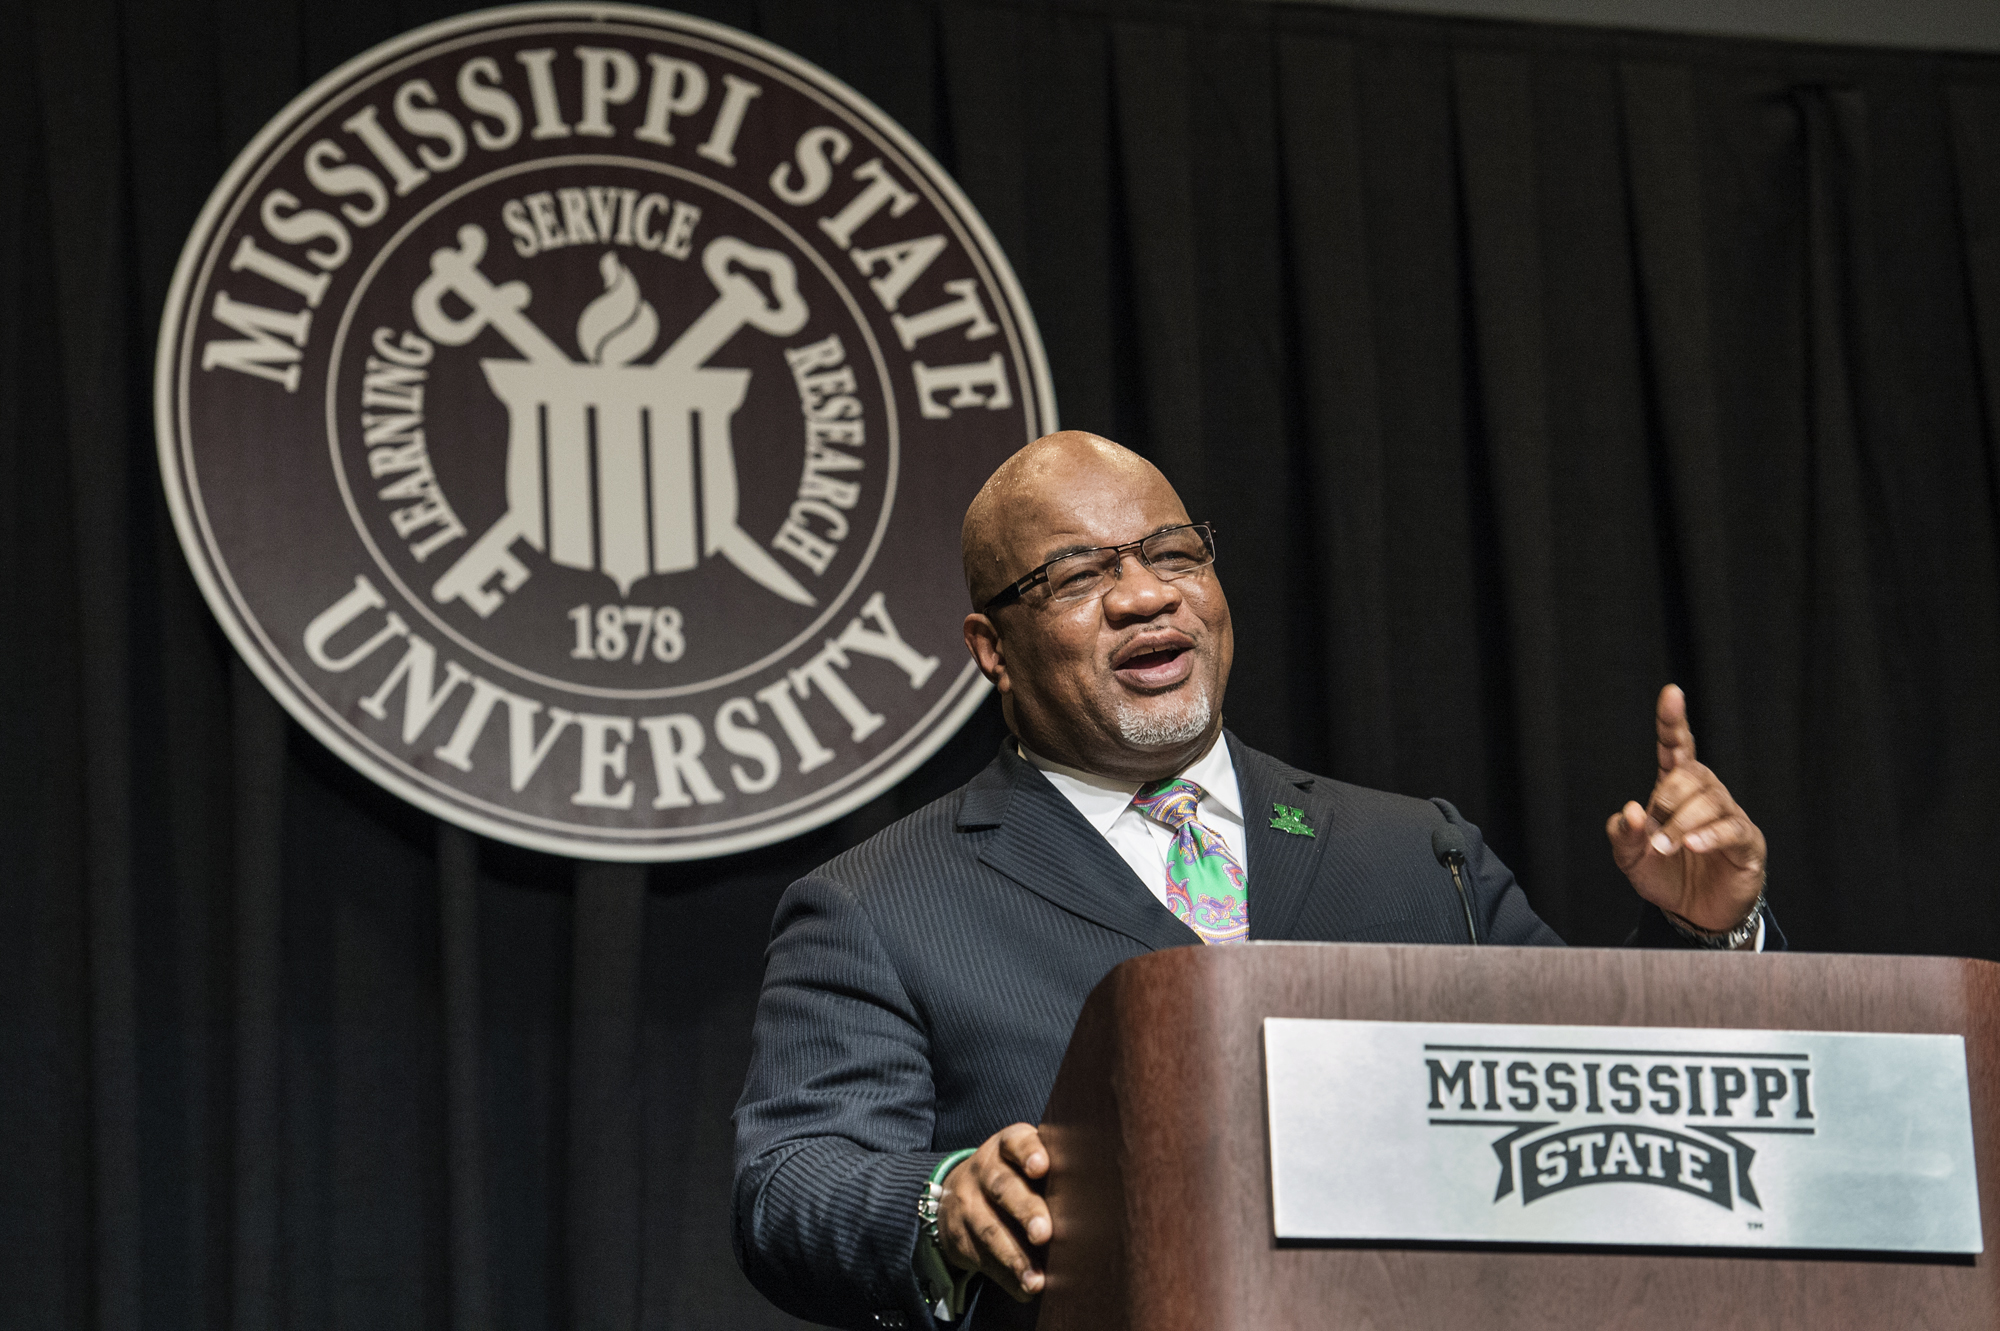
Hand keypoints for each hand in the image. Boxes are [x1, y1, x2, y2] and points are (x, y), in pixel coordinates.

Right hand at [936, 1122, 1050, 1301]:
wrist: (956, 1194)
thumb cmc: (1015, 1176)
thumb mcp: (1024, 1160)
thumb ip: (1055, 1167)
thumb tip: (1103, 1197)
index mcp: (1007, 1146)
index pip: (1016, 1143)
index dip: (1028, 1152)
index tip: (1042, 1167)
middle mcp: (985, 1171)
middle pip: (1004, 1188)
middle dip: (1025, 1210)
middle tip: (1044, 1233)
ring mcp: (968, 1203)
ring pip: (990, 1229)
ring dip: (1015, 1257)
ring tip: (1036, 1280)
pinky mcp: (959, 1237)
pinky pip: (982, 1258)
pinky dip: (1006, 1277)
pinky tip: (1025, 1289)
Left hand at [1606, 684, 1766, 935]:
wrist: (1692, 914)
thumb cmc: (1664, 875)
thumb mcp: (1630, 857)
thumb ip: (1623, 834)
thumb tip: (1631, 811)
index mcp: (1675, 790)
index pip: (1676, 747)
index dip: (1673, 721)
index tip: (1671, 694)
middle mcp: (1705, 796)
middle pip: (1694, 773)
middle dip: (1668, 797)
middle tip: (1653, 832)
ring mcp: (1729, 816)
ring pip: (1711, 801)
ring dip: (1682, 824)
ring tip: (1666, 848)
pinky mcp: (1746, 842)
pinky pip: (1731, 829)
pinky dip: (1709, 836)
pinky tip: (1692, 846)